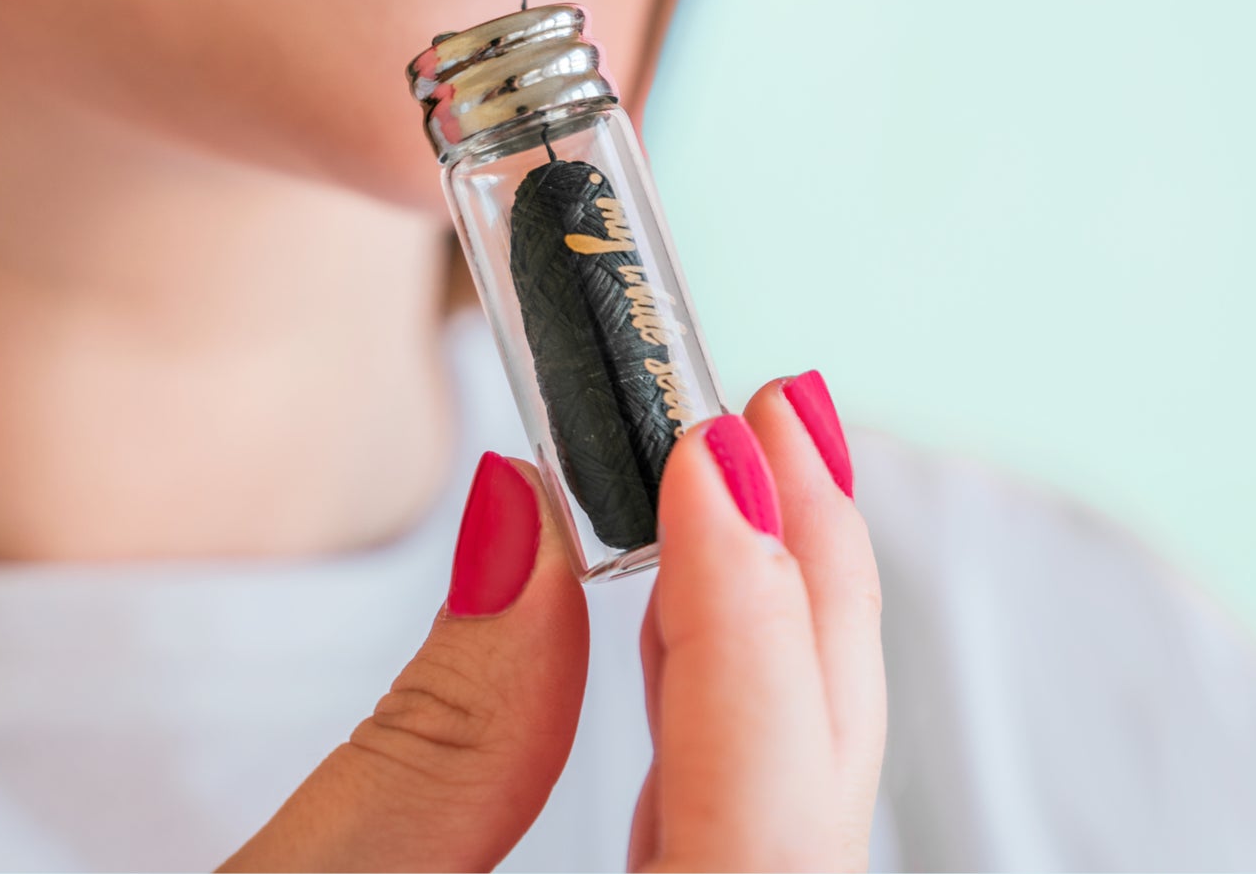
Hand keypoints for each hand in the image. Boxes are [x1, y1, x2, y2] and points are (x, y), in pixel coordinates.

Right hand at [219, 372, 885, 872]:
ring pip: (797, 813)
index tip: (711, 455)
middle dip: (805, 589)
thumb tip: (524, 516)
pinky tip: (690, 608)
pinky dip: (724, 701)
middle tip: (774, 422)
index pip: (758, 834)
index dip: (746, 622)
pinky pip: (737, 831)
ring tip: (752, 471)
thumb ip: (439, 737)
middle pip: (816, 809)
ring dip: (780, 621)